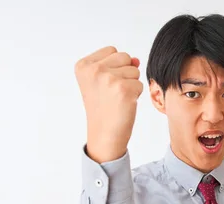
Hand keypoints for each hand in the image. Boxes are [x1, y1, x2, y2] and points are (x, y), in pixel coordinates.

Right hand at [74, 46, 142, 162]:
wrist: (104, 134)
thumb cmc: (104, 108)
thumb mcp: (102, 81)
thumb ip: (117, 64)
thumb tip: (136, 60)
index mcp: (83, 65)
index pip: (112, 50)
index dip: (114, 67)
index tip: (104, 86)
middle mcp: (94, 70)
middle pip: (125, 57)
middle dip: (124, 73)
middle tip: (112, 93)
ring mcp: (108, 79)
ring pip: (134, 70)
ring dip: (131, 84)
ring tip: (117, 99)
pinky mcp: (124, 89)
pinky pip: (140, 84)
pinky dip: (136, 95)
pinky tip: (123, 104)